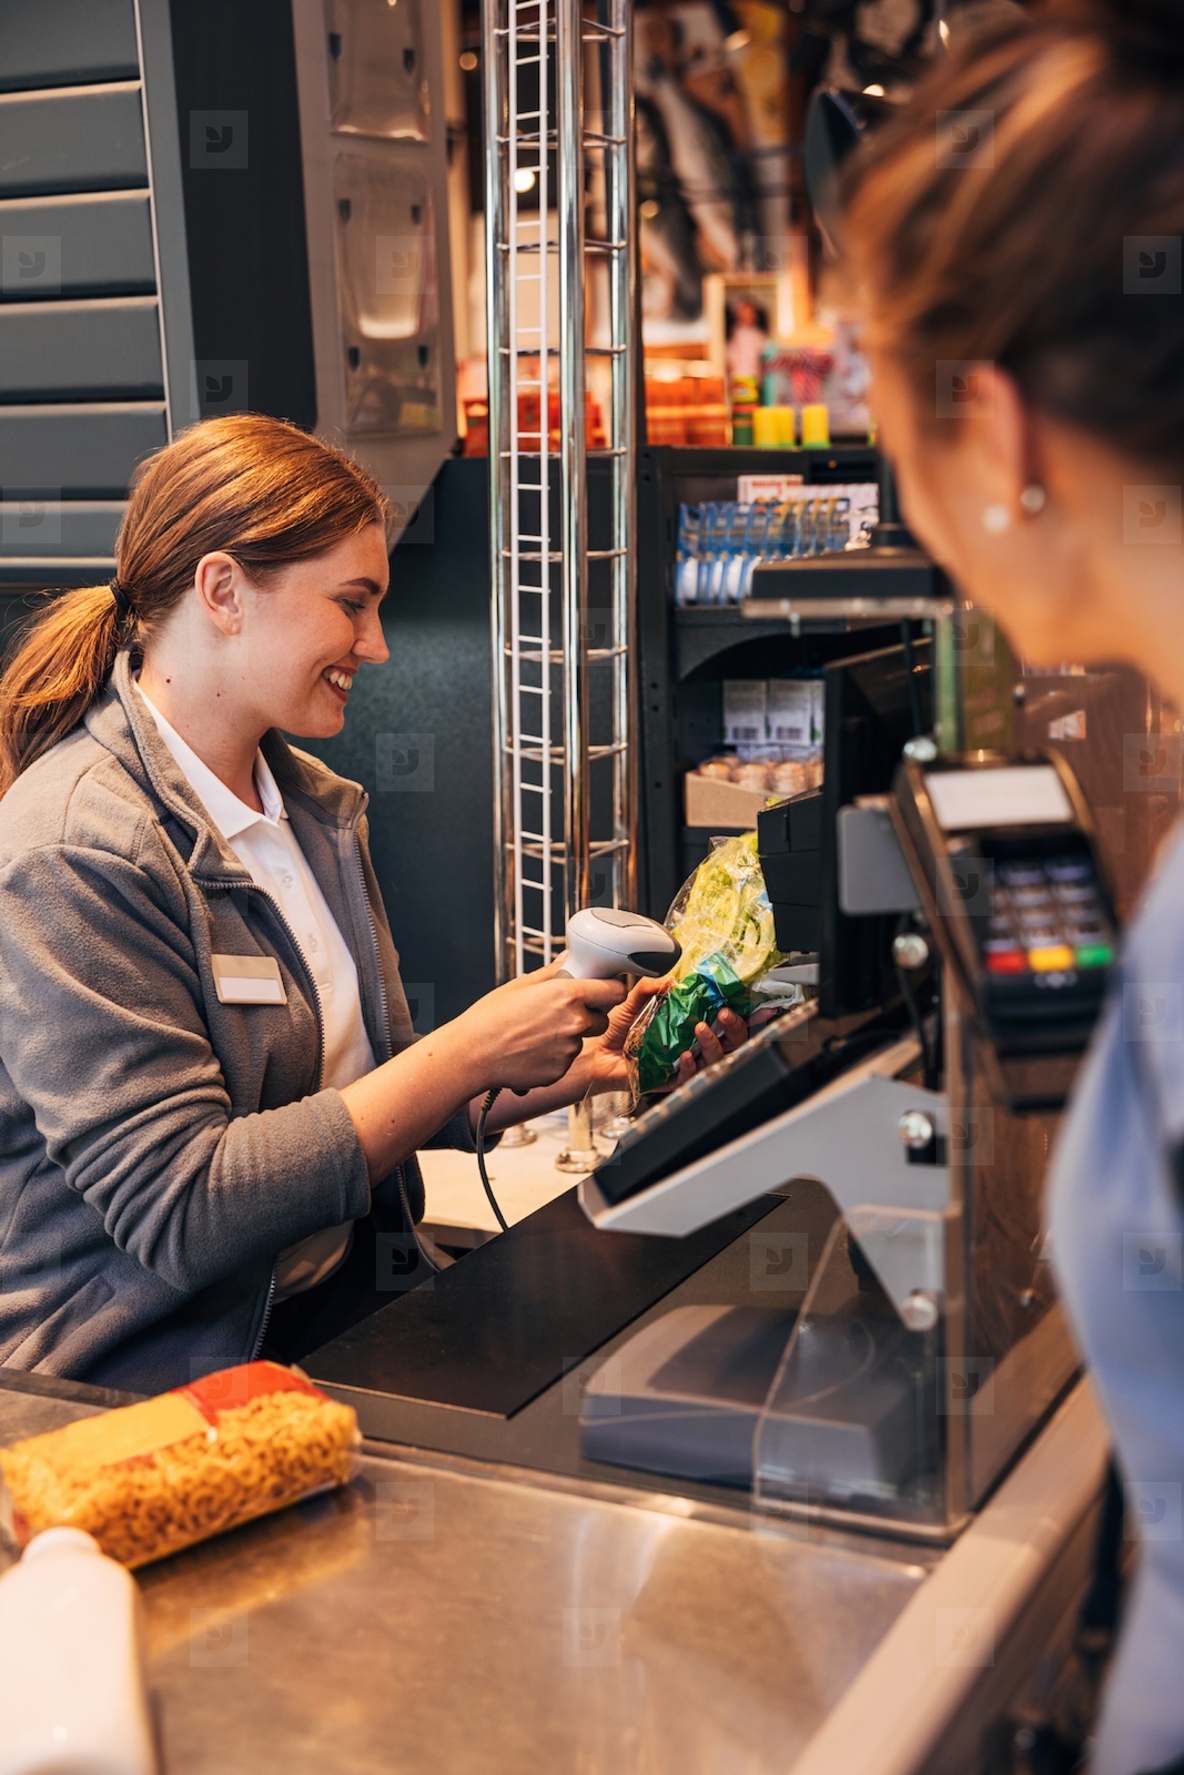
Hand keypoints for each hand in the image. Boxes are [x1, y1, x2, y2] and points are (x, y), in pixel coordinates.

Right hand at [450, 964, 626, 1093]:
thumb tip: (569, 960)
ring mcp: (569, 1049)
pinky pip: (567, 1058)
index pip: (615, 991)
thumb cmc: (490, 1018)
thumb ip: (554, 972)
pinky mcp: (561, 1070)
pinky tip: (533, 1049)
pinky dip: (556, 1054)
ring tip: (538, 1033)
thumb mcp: (522, 984)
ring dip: (570, 1035)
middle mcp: (574, 1022)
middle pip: (603, 1018)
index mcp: (568, 995)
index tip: (604, 990)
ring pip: (583, 1039)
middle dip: (590, 1015)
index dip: (610, 990)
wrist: (473, 1054)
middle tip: (562, 1013)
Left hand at [580, 978, 748, 1096]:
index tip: (759, 1005)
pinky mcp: (669, 1081)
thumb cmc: (616, 1031)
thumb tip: (670, 979)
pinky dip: (688, 1066)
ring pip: (715, 1061)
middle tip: (725, 1014)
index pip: (725, 1020)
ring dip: (712, 1045)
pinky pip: (688, 1078)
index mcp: (690, 1025)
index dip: (746, 1013)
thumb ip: (650, 987)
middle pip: (731, 1042)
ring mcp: (683, 1065)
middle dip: (735, 1028)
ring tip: (701, 1030)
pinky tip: (684, 1056)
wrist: (593, 1054)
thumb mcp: (633, 1001)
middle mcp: (692, 1045)